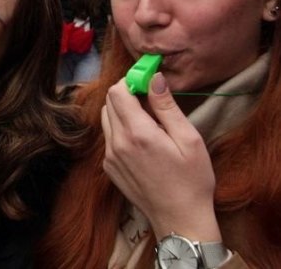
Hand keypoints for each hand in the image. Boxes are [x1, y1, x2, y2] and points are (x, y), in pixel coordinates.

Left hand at [101, 73, 220, 241]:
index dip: (130, 81)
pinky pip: (109, 137)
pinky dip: (120, 130)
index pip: (117, 91)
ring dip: (122, 112)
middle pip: (109, 102)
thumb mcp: (189, 139)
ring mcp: (110, 156)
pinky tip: (141, 141)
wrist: (180, 219)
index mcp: (138, 133)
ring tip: (148, 122)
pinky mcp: (108, 167)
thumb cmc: (192, 180)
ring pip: (106, 118)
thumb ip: (167, 106)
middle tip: (149, 100)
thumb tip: (154, 78)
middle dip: (126, 94)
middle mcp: (117, 143)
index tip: (146, 82)